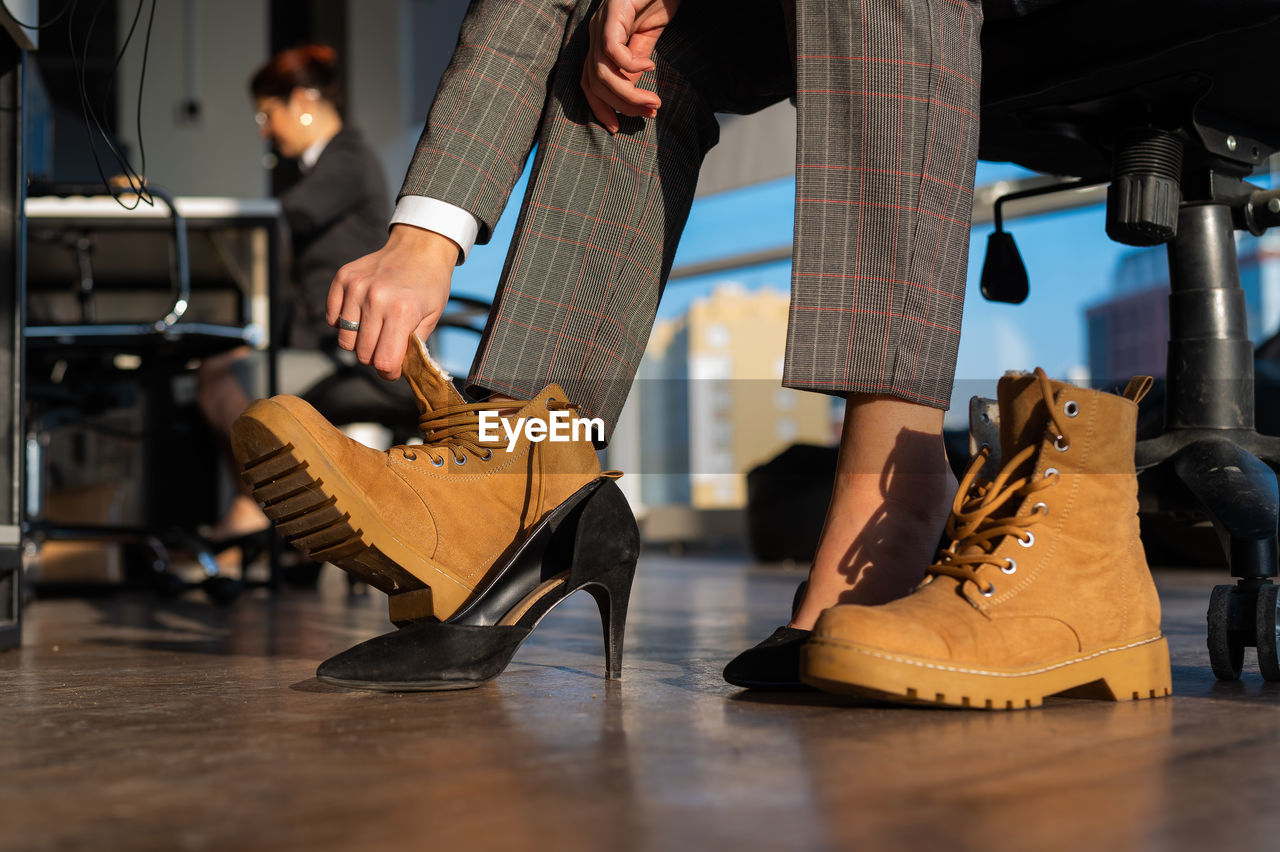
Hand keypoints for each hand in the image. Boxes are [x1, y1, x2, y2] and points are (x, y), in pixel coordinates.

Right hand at [325, 225, 458, 380]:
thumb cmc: (430, 284)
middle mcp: (375, 299)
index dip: (389, 372)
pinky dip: (343, 323)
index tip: (394, 369)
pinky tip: (361, 315)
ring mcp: (356, 287)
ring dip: (359, 341)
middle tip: (387, 346)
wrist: (419, 247)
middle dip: (375, 357)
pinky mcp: (342, 278)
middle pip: (362, 354)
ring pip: (345, 339)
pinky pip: (332, 318)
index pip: (384, 362)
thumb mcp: (432, 317)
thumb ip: (413, 347)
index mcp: (402, 311)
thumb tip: (396, 371)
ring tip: (375, 329)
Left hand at [580, 0, 680, 133]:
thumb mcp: (646, 43)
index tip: (616, 128)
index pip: (589, 84)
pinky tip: (650, 69)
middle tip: (650, 112)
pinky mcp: (612, 11)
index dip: (600, 108)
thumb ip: (634, 68)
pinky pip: (613, 49)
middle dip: (621, 106)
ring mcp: (601, 23)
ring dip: (628, 94)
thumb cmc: (657, 2)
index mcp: (600, 45)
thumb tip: (629, 97)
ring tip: (653, 102)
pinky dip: (630, 65)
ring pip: (602, 72)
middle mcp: (594, 35)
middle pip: (594, 83)